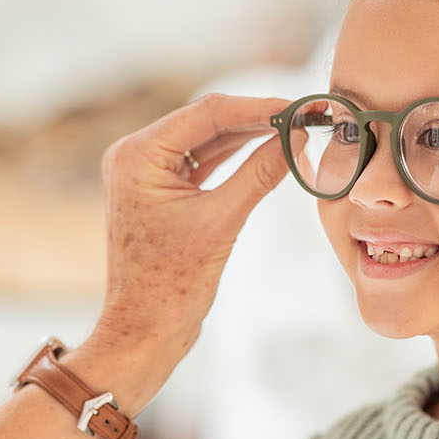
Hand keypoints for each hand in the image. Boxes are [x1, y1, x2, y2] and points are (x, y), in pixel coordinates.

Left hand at [74, 94, 294, 406]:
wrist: (144, 330)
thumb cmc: (172, 285)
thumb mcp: (222, 221)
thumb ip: (259, 173)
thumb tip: (296, 136)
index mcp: (138, 155)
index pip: (207, 113)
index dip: (258, 107)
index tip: (299, 107)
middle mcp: (135, 155)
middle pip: (206, 121)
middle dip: (256, 119)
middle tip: (304, 116)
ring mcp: (145, 173)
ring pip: (206, 141)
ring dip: (248, 136)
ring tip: (294, 130)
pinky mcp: (159, 190)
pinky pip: (201, 163)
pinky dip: (234, 158)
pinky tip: (269, 150)